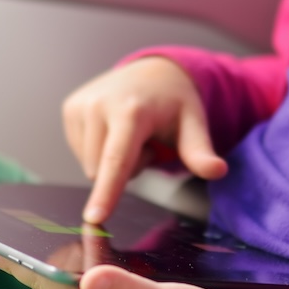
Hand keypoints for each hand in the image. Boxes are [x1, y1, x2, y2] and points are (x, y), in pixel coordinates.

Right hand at [62, 56, 227, 223]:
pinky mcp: (70, 108)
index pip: (117, 160)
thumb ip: (200, 152)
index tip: (95, 217)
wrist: (151, 71)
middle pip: (103, 170)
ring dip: (110, 161)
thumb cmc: (173, 102)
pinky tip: (112, 129)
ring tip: (130, 135)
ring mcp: (81, 105)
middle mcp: (100, 104)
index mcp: (132, 110)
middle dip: (126, 169)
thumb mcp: (193, 124)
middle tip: (146, 143)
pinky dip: (97, 150)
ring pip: (90, 166)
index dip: (107, 191)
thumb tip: (218, 171)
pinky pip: (79, 152)